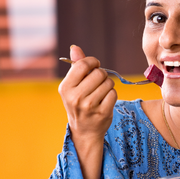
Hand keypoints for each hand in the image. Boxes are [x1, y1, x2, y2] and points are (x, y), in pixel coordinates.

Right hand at [58, 45, 116, 178]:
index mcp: (65, 87)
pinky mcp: (102, 113)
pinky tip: (105, 102)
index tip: (94, 67)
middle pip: (99, 73)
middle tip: (97, 84)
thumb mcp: (73, 85)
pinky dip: (112, 96)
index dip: (93, 63)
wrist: (84, 130)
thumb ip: (76, 66)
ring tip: (100, 94)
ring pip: (108, 83)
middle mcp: (75, 97)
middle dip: (102, 75)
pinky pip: (114, 94)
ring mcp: (89, 106)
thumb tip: (75, 47)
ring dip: (108, 86)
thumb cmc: (79, 102)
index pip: (84, 64)